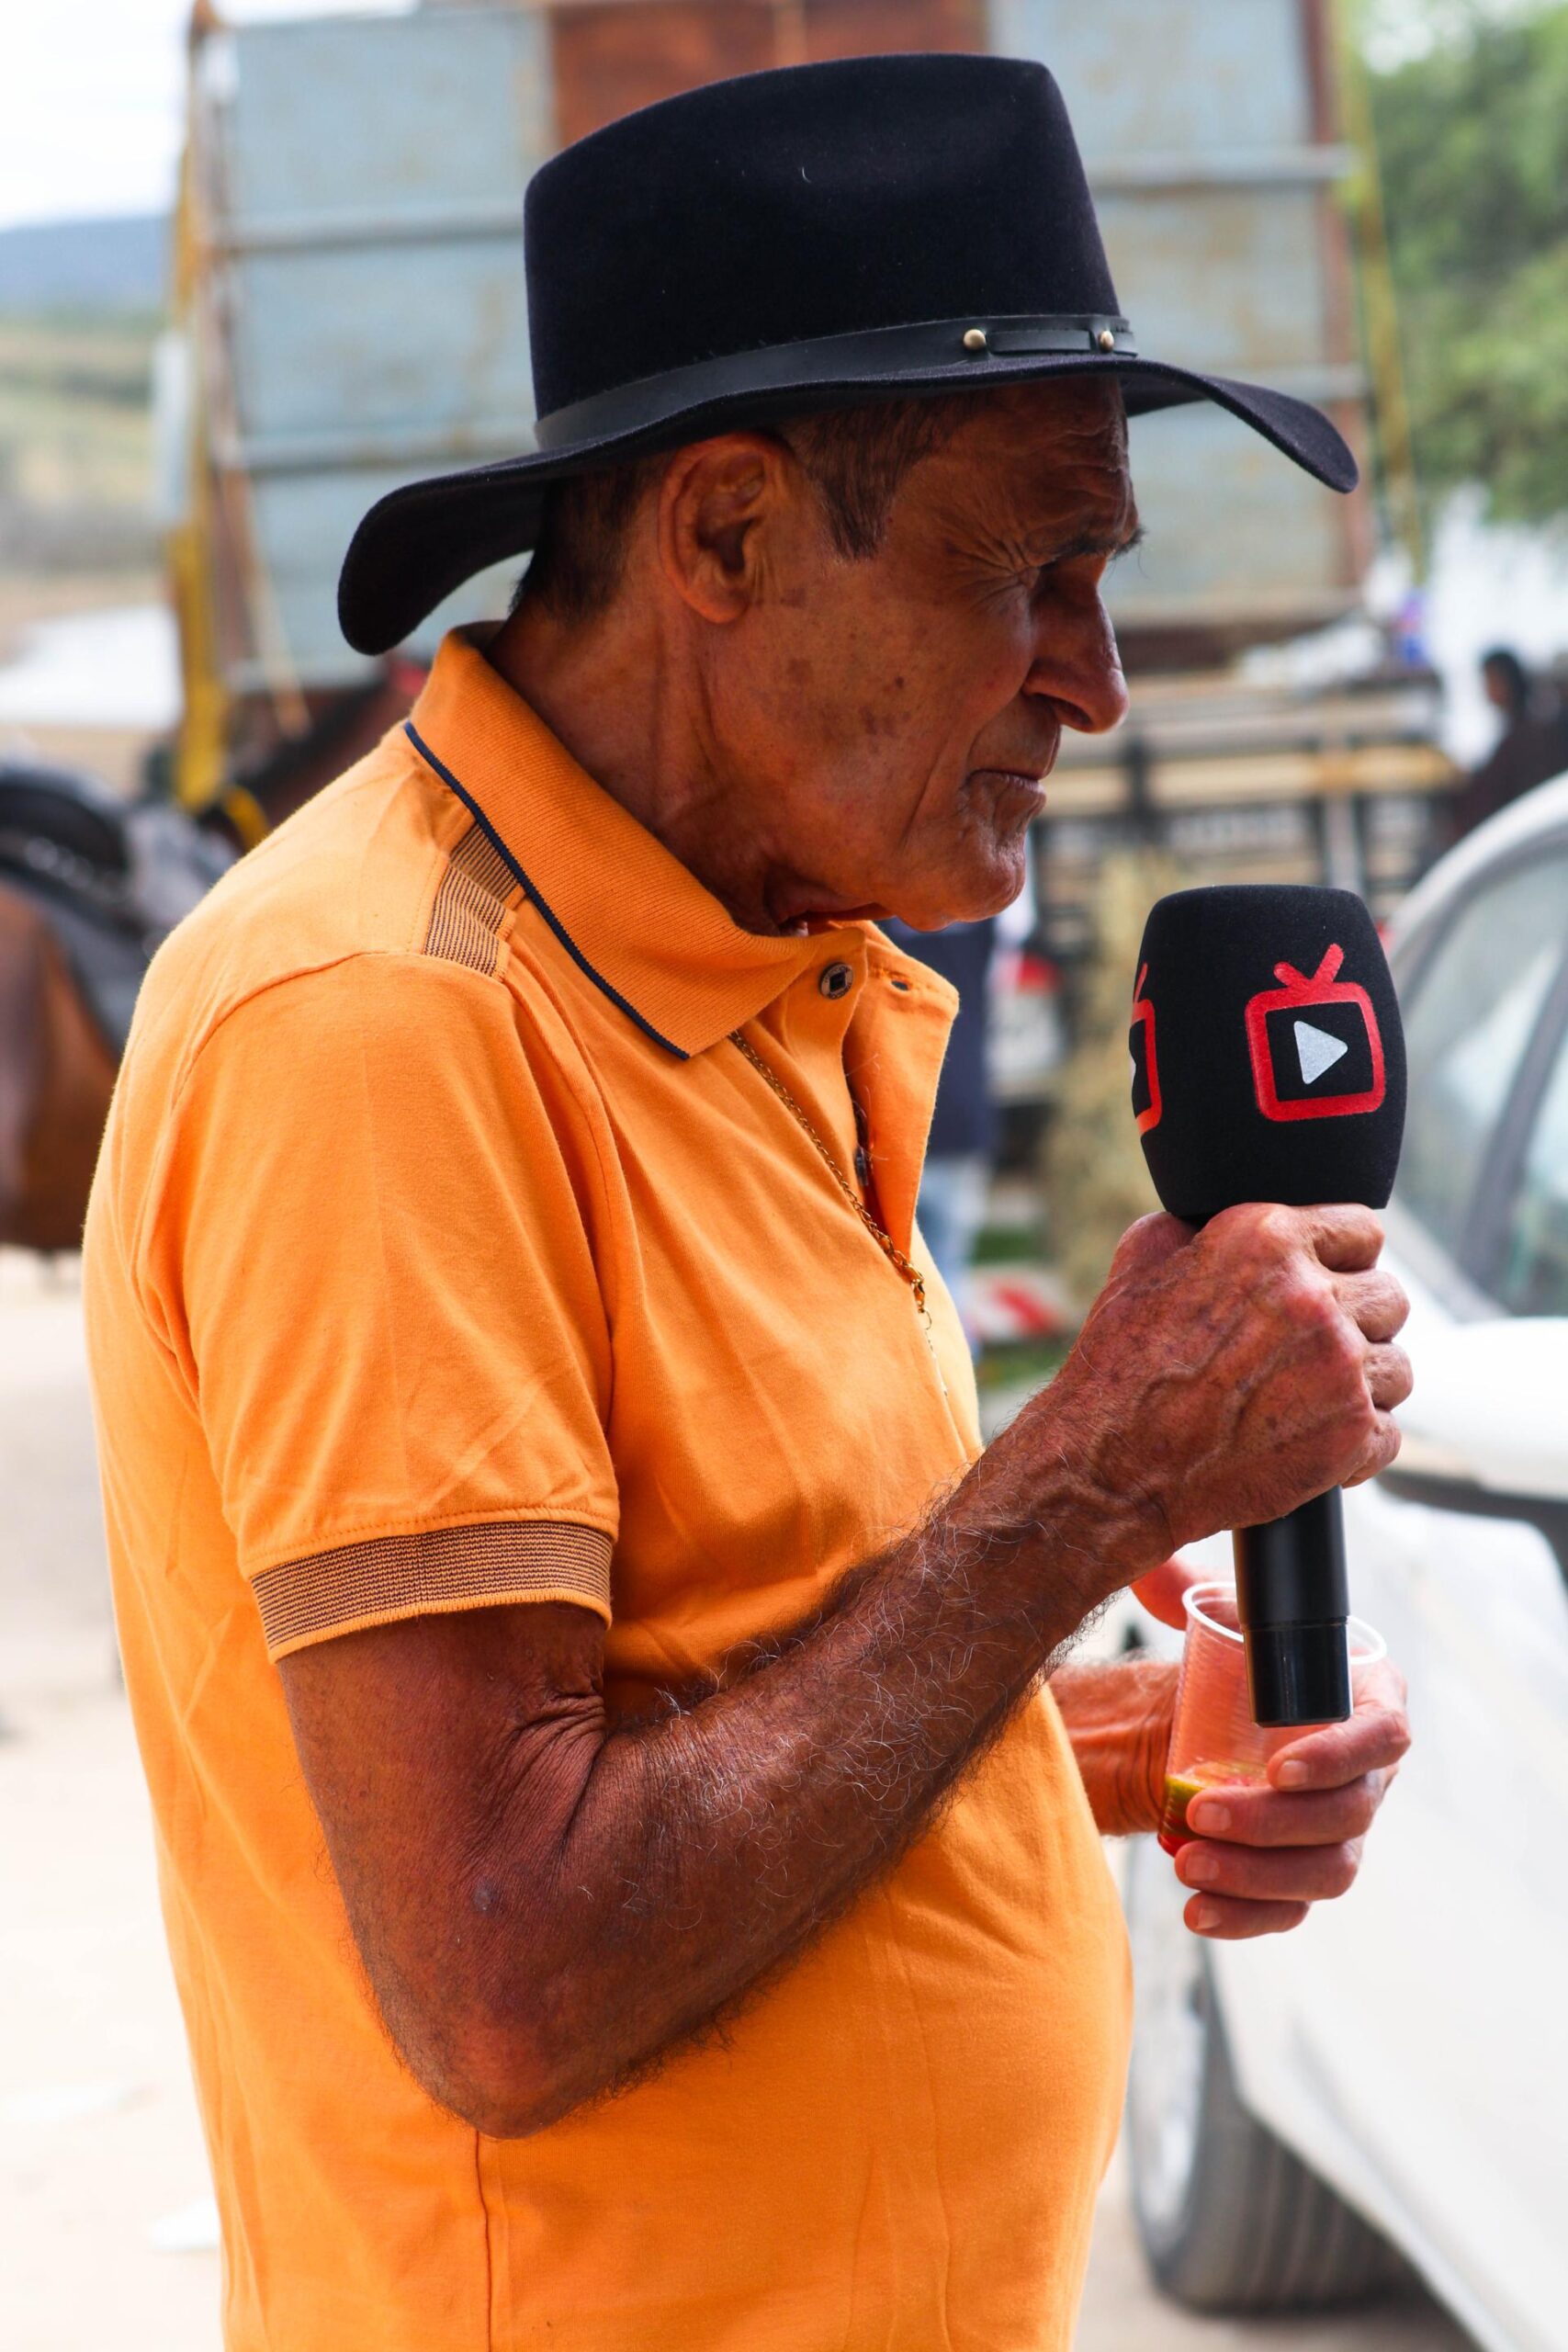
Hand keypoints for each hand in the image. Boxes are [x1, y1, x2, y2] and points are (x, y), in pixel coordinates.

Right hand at [1036, 1202, 1411, 1578]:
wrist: (1113, 1465)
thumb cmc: (1118, 1366)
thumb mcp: (1139, 1263)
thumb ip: (1196, 1228)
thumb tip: (1215, 1221)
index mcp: (1267, 1239)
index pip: (1362, 1230)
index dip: (1344, 1258)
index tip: (1331, 1282)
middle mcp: (1313, 1296)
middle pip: (1390, 1297)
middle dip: (1359, 1322)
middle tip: (1317, 1349)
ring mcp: (1339, 1367)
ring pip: (1398, 1367)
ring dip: (1364, 1384)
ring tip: (1314, 1399)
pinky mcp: (1349, 1435)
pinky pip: (1389, 1433)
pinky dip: (1356, 1444)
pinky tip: (1311, 1440)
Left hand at [1131, 1556, 1411, 1938]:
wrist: (1201, 1720)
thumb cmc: (1229, 1662)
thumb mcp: (1218, 1614)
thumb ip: (1189, 1584)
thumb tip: (1155, 1570)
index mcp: (1369, 1702)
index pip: (1383, 1736)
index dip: (1340, 1756)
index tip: (1279, 1767)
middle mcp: (1367, 1773)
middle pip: (1348, 1815)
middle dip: (1273, 1822)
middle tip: (1200, 1810)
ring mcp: (1340, 1830)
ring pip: (1324, 1871)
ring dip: (1257, 1875)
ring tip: (1189, 1863)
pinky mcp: (1303, 1873)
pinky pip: (1291, 1909)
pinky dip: (1246, 1916)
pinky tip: (1199, 1912)